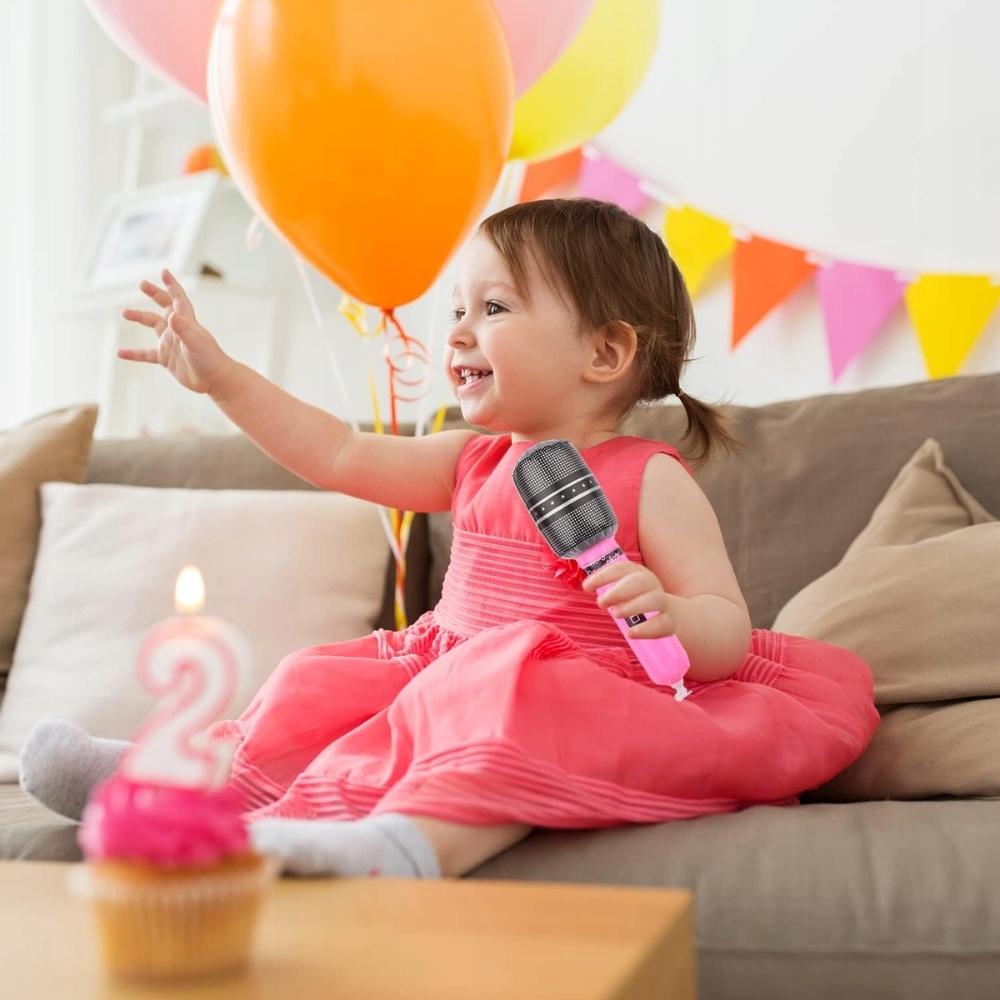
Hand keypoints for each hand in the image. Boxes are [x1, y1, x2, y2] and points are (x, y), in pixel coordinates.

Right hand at [119, 270, 233, 394]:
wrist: (214, 380)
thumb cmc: (209, 360)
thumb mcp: (194, 343)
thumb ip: (182, 329)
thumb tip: (171, 315)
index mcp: (187, 322)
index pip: (178, 299)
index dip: (171, 285)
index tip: (164, 272)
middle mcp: (178, 329)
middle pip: (164, 306)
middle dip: (154, 294)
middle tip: (142, 284)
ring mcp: (172, 343)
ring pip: (153, 326)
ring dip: (139, 318)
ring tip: (124, 313)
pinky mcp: (167, 359)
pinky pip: (146, 354)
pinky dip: (133, 354)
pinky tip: (120, 353)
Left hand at [582, 560, 676, 639]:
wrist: (672, 614)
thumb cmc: (638, 600)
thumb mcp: (625, 589)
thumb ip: (609, 588)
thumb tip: (587, 586)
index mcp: (638, 573)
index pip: (621, 569)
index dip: (603, 576)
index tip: (586, 587)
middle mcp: (652, 585)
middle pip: (641, 582)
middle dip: (618, 591)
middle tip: (601, 603)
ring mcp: (663, 603)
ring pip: (654, 600)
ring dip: (633, 606)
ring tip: (615, 614)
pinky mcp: (669, 622)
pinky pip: (662, 623)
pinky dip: (646, 629)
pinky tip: (631, 633)